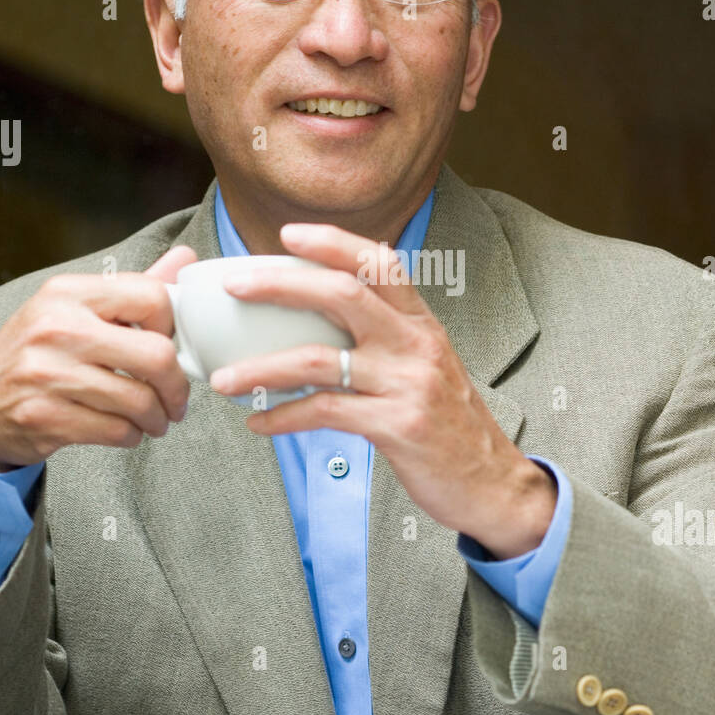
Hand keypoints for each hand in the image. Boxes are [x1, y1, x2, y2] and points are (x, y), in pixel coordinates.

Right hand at [0, 246, 197, 471]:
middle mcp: (56, 328)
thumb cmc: (35, 354)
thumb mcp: (71, 309)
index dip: (172, 326)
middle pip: (156, 355)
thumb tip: (186, 259)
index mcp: (68, 292)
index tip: (168, 345)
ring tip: (155, 420)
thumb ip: (130, 289)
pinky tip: (127, 431)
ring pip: (140, 401)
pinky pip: (116, 431)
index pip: (152, 296)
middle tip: (176, 399)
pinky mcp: (44, 417)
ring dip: (158, 418)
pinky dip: (132, 436)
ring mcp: (47, 374)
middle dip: (177, 386)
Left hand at [209, 224, 556, 557]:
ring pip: (320, 359)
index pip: (378, 262)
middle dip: (280, 283)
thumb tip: (323, 319)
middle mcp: (415, 343)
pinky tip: (258, 423)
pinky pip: (325, 413)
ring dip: (262, 367)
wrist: (491, 481)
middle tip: (234, 286)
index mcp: (421, 322)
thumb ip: (386, 337)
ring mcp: (407, 383)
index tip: (287, 233)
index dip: (332, 242)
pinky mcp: (397, 426)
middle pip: (342, 293)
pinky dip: (283, 417)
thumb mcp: (426, 365)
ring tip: (223, 378)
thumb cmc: (448, 423)